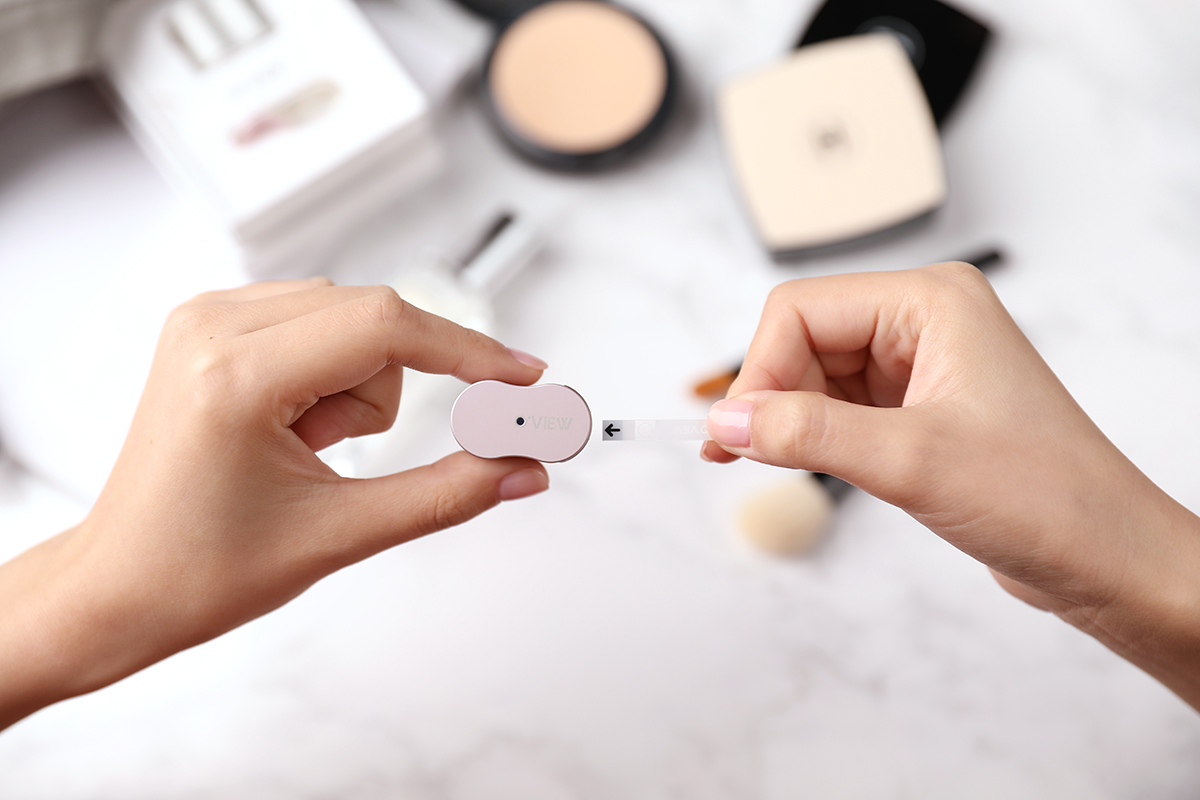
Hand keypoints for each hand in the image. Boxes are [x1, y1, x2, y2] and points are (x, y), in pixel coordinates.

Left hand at [0, 279, 549, 728]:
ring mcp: (206, 319)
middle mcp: (213, 326)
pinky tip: (294, 429)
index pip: (386, 327)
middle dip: (386, 394)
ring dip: (356, 389)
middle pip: (374, 319)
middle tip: (345, 457)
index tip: (524, 377)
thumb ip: (448, 493)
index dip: (469, 351)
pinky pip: (318, 323)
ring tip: (306, 452)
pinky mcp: (212, 327)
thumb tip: (522, 467)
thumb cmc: (199, 570)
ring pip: (350, 319)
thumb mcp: (340, 534)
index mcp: (235, 374)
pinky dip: (331, 375)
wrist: (119, 587)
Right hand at [702, 263, 1199, 708]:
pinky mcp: (919, 409)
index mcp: (931, 301)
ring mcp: (922, 365)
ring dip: (790, 420)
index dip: (759, 369)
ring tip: (778, 465)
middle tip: (745, 455)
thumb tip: (724, 420)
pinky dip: (813, 436)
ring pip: (815, 374)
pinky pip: (839, 407)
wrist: (1107, 558)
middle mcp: (924, 321)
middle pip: (803, 338)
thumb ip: (806, 434)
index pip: (801, 309)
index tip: (736, 432)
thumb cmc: (1047, 497)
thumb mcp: (909, 461)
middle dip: (771, 396)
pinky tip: (804, 465)